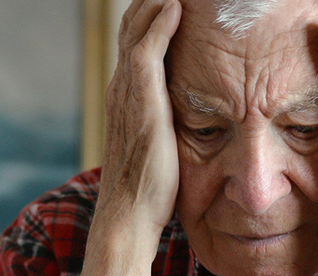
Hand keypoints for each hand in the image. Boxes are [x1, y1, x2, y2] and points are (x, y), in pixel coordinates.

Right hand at [96, 0, 182, 243]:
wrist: (130, 214)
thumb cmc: (150, 189)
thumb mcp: (162, 146)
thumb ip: (170, 123)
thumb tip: (195, 120)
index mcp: (126, 96)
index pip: (136, 39)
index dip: (152, 14)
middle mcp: (122, 87)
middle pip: (132, 25)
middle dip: (150, 0)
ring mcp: (128, 92)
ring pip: (136, 29)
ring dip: (155, 2)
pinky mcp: (140, 100)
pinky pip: (147, 50)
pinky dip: (160, 23)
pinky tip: (177, 6)